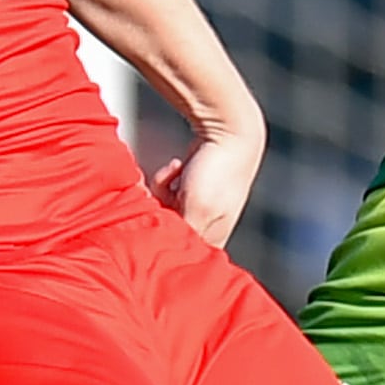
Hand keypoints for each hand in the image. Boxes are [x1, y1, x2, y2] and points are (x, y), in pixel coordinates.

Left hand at [148, 122, 263, 249]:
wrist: (228, 130)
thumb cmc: (218, 172)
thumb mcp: (196, 209)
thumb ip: (181, 233)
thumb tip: (164, 253)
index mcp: (214, 237)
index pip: (183, 254)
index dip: (165, 242)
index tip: (156, 225)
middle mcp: (206, 225)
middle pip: (168, 230)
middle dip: (160, 210)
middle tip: (163, 193)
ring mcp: (198, 205)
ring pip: (164, 209)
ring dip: (162, 189)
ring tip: (175, 172)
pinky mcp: (190, 187)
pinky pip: (167, 190)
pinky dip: (168, 177)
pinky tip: (177, 165)